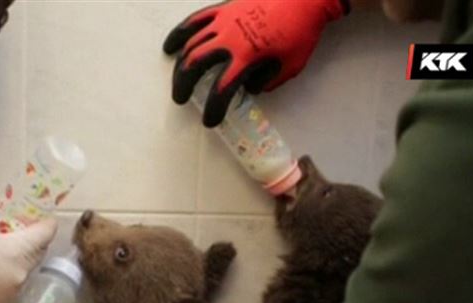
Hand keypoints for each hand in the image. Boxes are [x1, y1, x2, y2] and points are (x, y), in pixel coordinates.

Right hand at [0, 191, 56, 302]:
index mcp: (19, 252)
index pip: (47, 233)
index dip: (45, 221)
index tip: (38, 214)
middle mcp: (22, 275)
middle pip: (37, 252)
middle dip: (30, 238)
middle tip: (14, 227)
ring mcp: (12, 294)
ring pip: (22, 269)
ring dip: (15, 257)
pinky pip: (9, 285)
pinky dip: (3, 274)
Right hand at [164, 0, 347, 126]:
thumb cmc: (301, 30)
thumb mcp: (291, 66)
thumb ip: (269, 81)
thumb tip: (251, 88)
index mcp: (247, 55)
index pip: (222, 88)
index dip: (213, 109)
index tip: (210, 121)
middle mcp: (229, 38)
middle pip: (195, 64)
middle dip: (183, 85)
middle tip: (181, 99)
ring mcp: (223, 21)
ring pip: (191, 44)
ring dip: (180, 65)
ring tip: (178, 79)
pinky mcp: (223, 8)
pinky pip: (195, 21)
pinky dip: (179, 34)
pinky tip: (170, 46)